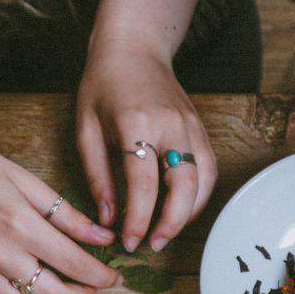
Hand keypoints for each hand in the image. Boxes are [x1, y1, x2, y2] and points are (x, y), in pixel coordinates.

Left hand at [76, 40, 217, 252]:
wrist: (134, 49)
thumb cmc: (103, 86)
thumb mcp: (86, 128)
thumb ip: (97, 175)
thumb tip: (107, 218)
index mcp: (136, 124)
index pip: (143, 183)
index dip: (138, 219)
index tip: (128, 242)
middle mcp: (170, 126)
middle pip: (183, 187)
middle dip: (170, 223)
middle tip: (152, 245)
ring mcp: (191, 128)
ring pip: (202, 182)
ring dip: (187, 214)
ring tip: (165, 232)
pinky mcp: (201, 131)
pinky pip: (208, 172)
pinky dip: (198, 197)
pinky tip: (181, 210)